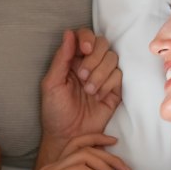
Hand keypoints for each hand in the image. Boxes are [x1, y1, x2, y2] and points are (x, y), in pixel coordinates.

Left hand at [39, 29, 122, 163]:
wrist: (69, 136)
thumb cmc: (55, 111)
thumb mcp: (51, 84)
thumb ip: (61, 58)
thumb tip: (68, 33)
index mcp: (72, 60)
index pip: (84, 36)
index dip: (87, 37)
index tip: (84, 49)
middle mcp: (89, 64)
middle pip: (103, 43)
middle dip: (94, 58)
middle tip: (82, 76)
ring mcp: (103, 76)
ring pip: (112, 59)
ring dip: (100, 73)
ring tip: (89, 91)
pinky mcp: (114, 90)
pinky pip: (119, 76)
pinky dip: (108, 84)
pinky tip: (98, 97)